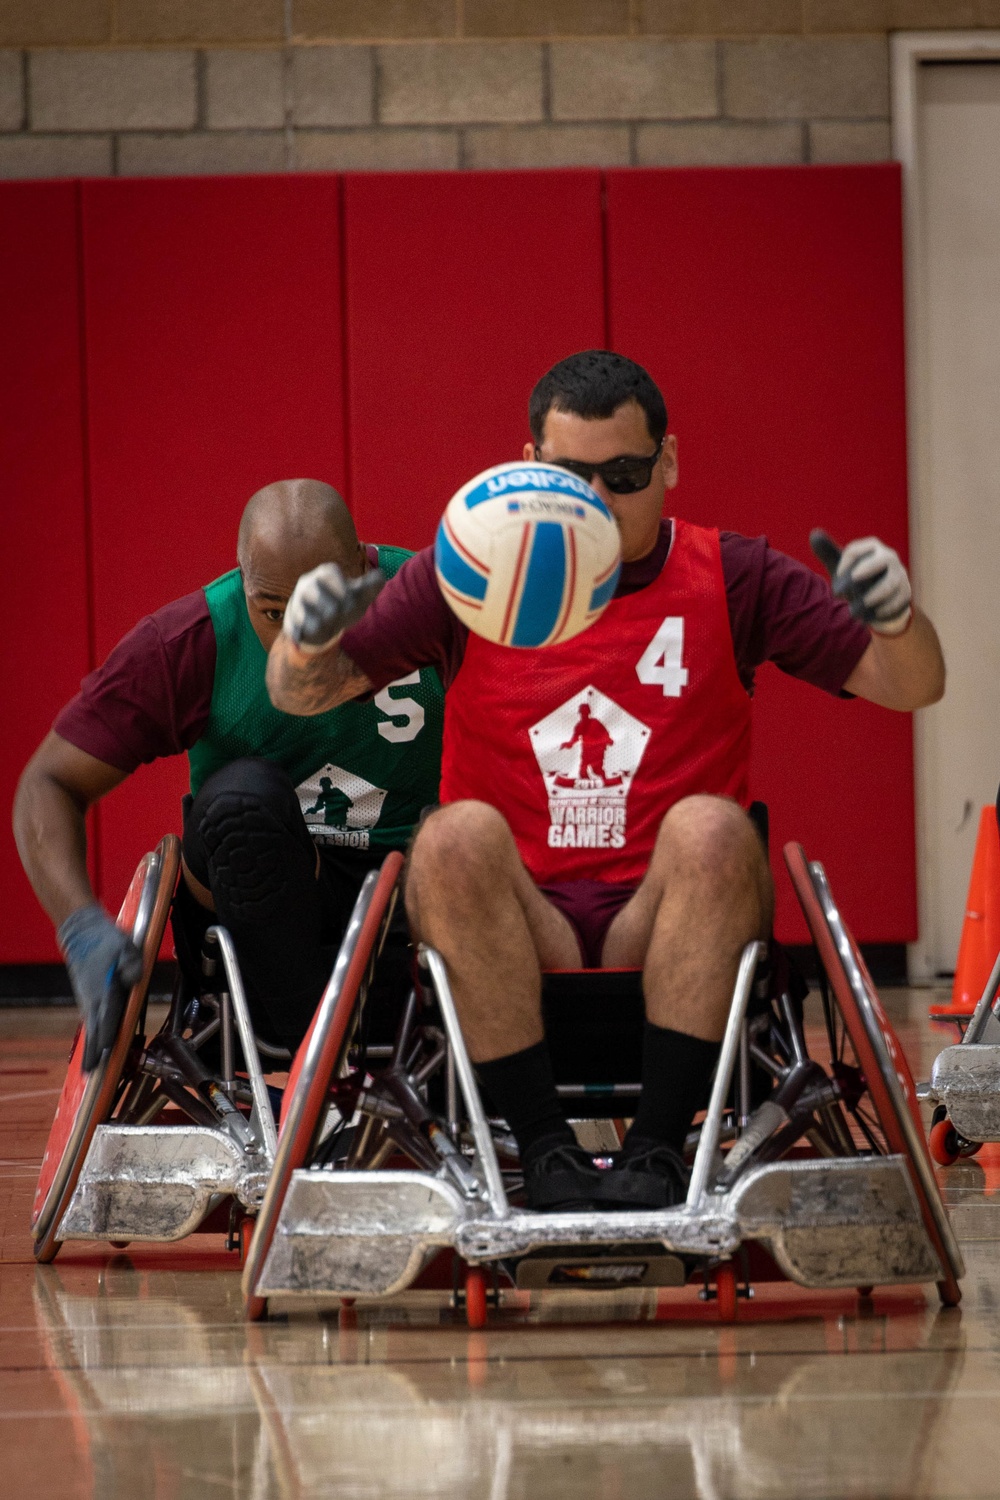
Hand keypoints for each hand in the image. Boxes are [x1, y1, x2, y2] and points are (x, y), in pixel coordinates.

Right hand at [57, 904, 142, 1071]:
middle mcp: (93, 999)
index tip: (103, 1055)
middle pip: (95, 1031)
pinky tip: (93, 1049)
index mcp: (103, 990)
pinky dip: (92, 1037)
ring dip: (91, 1048)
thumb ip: (133, 964)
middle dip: (94, 1053)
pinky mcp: (88, 998)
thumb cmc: (107, 941)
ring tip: (90, 1070)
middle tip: (92, 1075)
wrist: (82, 933)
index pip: (106, 1020)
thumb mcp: (126, 946)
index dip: (105, 1039)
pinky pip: (91, 1022)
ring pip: (91, 1028)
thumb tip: (134, 981)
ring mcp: (88, 999)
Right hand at [282, 564, 385, 653]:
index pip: (329, 572)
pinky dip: (296, 631)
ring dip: (311, 618)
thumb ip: (371, 586)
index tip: (351, 599)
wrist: (323, 619)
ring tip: (321, 625)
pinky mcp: (293, 620)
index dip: (340, 585)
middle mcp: (309, 585)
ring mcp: (299, 603)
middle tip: (337, 613)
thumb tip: (381, 575)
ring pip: (301, 608)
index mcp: (326, 574)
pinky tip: (300, 638)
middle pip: (312, 589)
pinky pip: (293, 625)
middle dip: (326, 602)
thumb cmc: (343, 602)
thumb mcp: (359, 595)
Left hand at [810, 530, 911, 635]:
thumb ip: (827, 551)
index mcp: (871, 547)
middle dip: (866, 571)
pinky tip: (871, 617)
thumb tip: (814, 534)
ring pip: (890, 584)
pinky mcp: (905, 593)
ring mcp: (900, 575)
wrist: (878, 599)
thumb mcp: (841, 566)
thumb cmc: (855, 578)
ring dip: (871, 598)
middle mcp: (888, 557)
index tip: (836, 578)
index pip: (855, 551)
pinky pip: (897, 601)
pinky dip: (883, 610)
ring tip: (855, 611)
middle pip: (882, 560)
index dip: (844, 564)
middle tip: (850, 584)